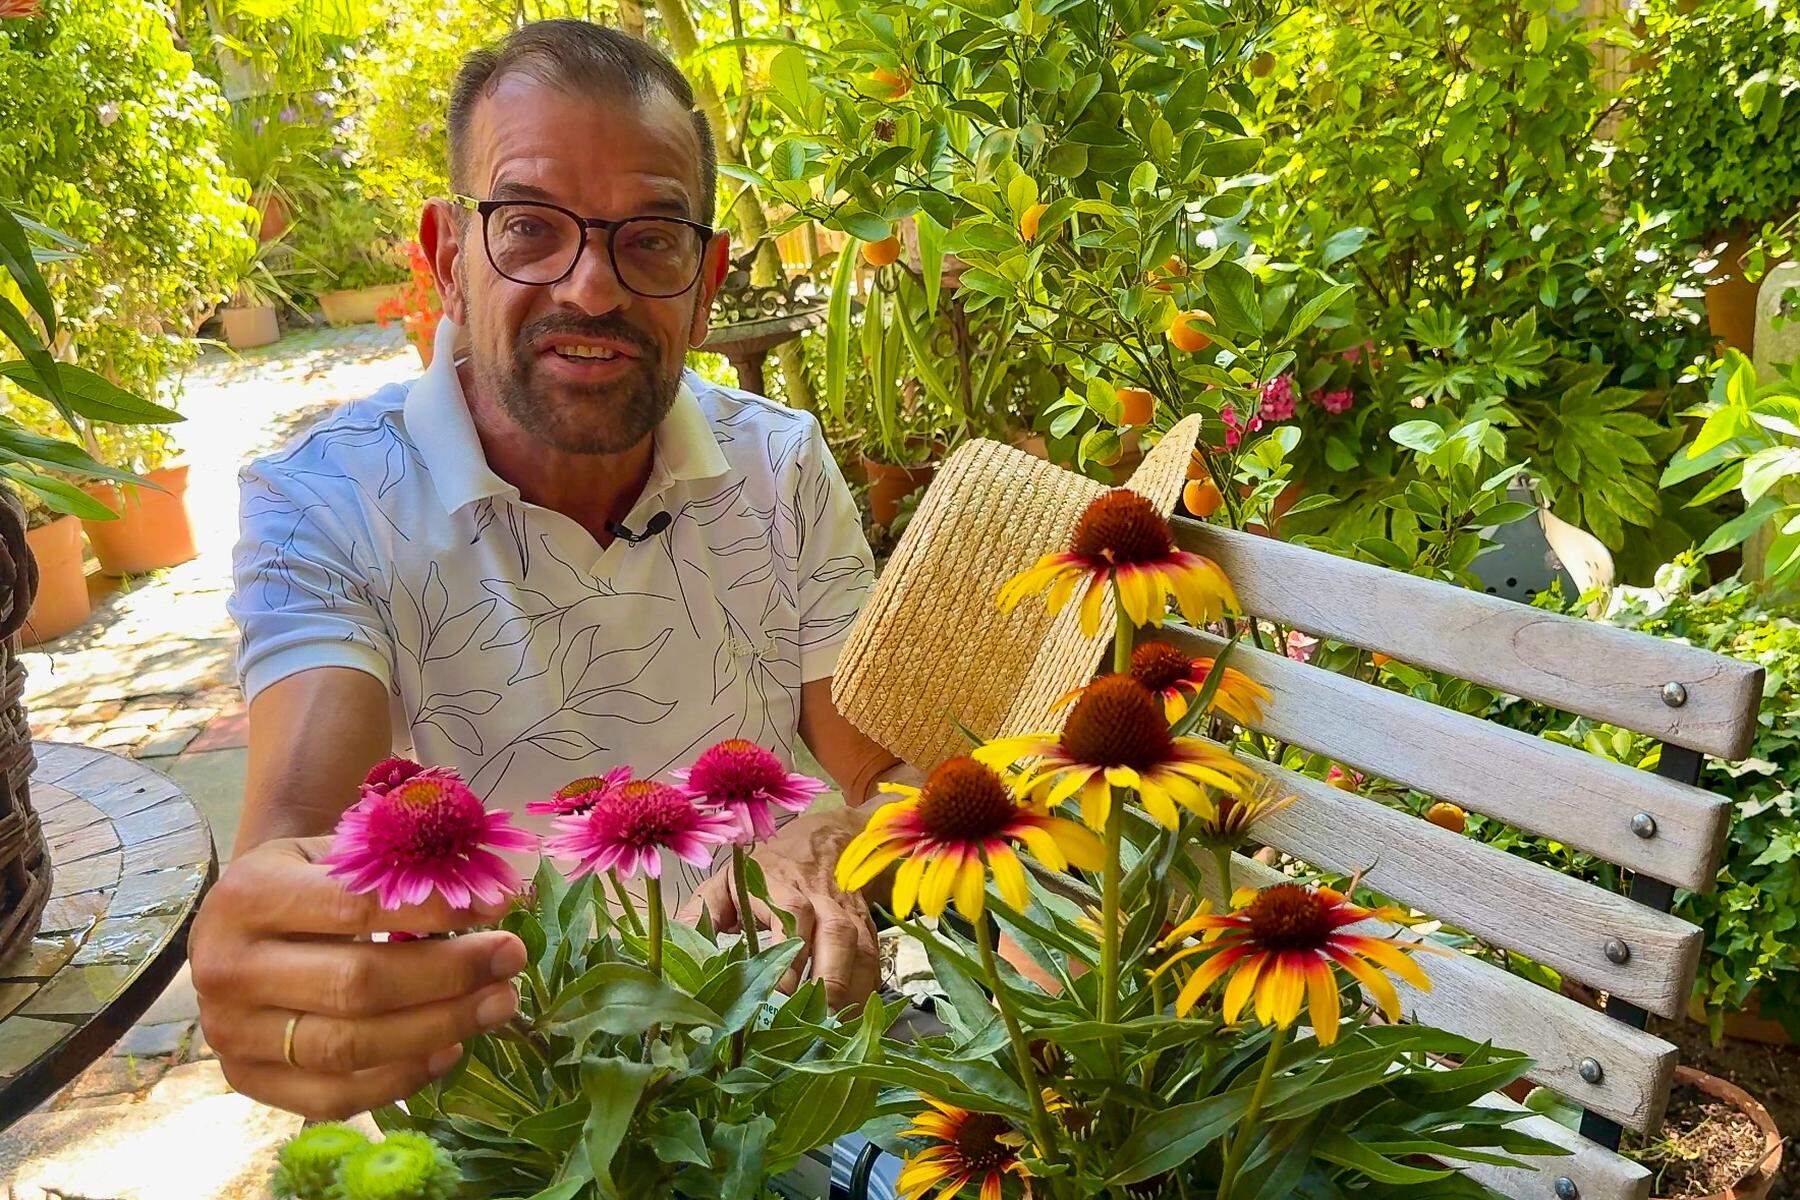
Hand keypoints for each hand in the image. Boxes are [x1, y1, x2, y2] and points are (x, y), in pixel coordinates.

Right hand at [190, 836, 526, 1119]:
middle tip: (510, 959)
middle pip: (355, 985)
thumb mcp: (337, 853)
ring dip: (438, 1029)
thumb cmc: (306, 879)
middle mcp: (228, 969)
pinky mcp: (246, 1080)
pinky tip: (452, 1050)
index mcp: (248, 896)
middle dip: (448, 975)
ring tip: (499, 1005)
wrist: (239, 923)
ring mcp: (232, 1033)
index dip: (432, 910)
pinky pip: (332, 1096)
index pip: (353, 909)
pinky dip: (400, 1080)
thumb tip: (491, 893)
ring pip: (347, 1047)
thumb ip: (397, 870)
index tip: (498, 907)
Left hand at [678, 806, 878, 1009]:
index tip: (776, 995)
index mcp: (783, 886)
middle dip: (828, 981)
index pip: (793, 916)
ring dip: (849, 994)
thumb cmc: (765, 871)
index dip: (788, 955)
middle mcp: (823, 900)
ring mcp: (851, 916)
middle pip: (836, 937)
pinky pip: (875, 965)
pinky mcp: (867, 932)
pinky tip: (849, 1024)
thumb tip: (678, 956)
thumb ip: (701, 915)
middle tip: (811, 1023)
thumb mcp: (726, 881)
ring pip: (862, 953)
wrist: (825, 841)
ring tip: (831, 1033)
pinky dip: (865, 995)